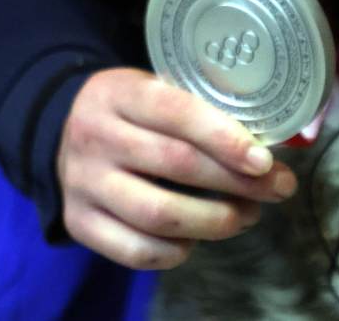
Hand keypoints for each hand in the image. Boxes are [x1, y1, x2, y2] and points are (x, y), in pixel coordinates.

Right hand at [57, 67, 297, 268]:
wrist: (59, 128)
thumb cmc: (133, 109)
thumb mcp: (157, 87)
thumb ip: (204, 107)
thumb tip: (278, 142)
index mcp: (120, 93)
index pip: (176, 112)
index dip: (224, 138)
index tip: (264, 160)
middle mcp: (95, 137)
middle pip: (176, 165)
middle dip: (237, 182)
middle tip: (278, 188)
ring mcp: (83, 183)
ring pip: (158, 214)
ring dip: (215, 221)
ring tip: (248, 215)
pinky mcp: (78, 223)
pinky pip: (135, 251)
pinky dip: (176, 252)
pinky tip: (198, 239)